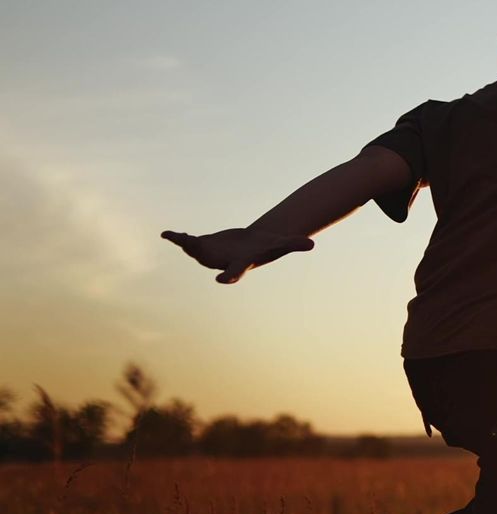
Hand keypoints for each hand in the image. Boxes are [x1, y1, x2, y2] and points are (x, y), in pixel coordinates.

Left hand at [162, 227, 314, 283]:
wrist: (250, 246)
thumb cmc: (267, 245)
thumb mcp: (281, 243)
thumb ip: (294, 244)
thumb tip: (313, 243)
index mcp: (240, 263)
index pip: (234, 271)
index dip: (229, 275)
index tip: (221, 280)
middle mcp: (221, 261)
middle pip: (209, 259)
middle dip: (200, 253)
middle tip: (192, 244)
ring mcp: (209, 254)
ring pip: (194, 250)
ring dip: (187, 244)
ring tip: (180, 237)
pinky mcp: (202, 244)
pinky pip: (187, 242)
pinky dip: (178, 238)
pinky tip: (167, 233)